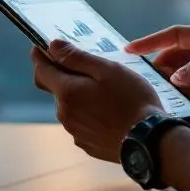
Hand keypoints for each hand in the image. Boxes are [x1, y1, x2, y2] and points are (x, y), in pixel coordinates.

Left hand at [32, 39, 161, 162]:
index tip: (41, 47)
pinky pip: (81, 123)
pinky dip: (89, 113)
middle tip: (90, 68)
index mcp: (67, 92)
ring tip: (107, 93)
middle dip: (66, 76)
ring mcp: (75, 132)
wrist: (149, 141)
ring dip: (80, 96)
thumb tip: (53, 46)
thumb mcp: (107, 70)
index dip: (40, 57)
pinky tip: (110, 112)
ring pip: (70, 107)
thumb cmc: (131, 100)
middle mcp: (65, 114)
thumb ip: (77, 58)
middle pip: (57, 89)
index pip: (42, 71)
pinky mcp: (87, 144)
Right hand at [126, 24, 189, 128]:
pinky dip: (170, 101)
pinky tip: (162, 105)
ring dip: (160, 84)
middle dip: (153, 66)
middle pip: (167, 58)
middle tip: (136, 76)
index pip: (173, 36)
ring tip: (146, 91)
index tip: (130, 49)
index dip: (151, 41)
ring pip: (170, 79)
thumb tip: (176, 76)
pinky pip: (178, 98)